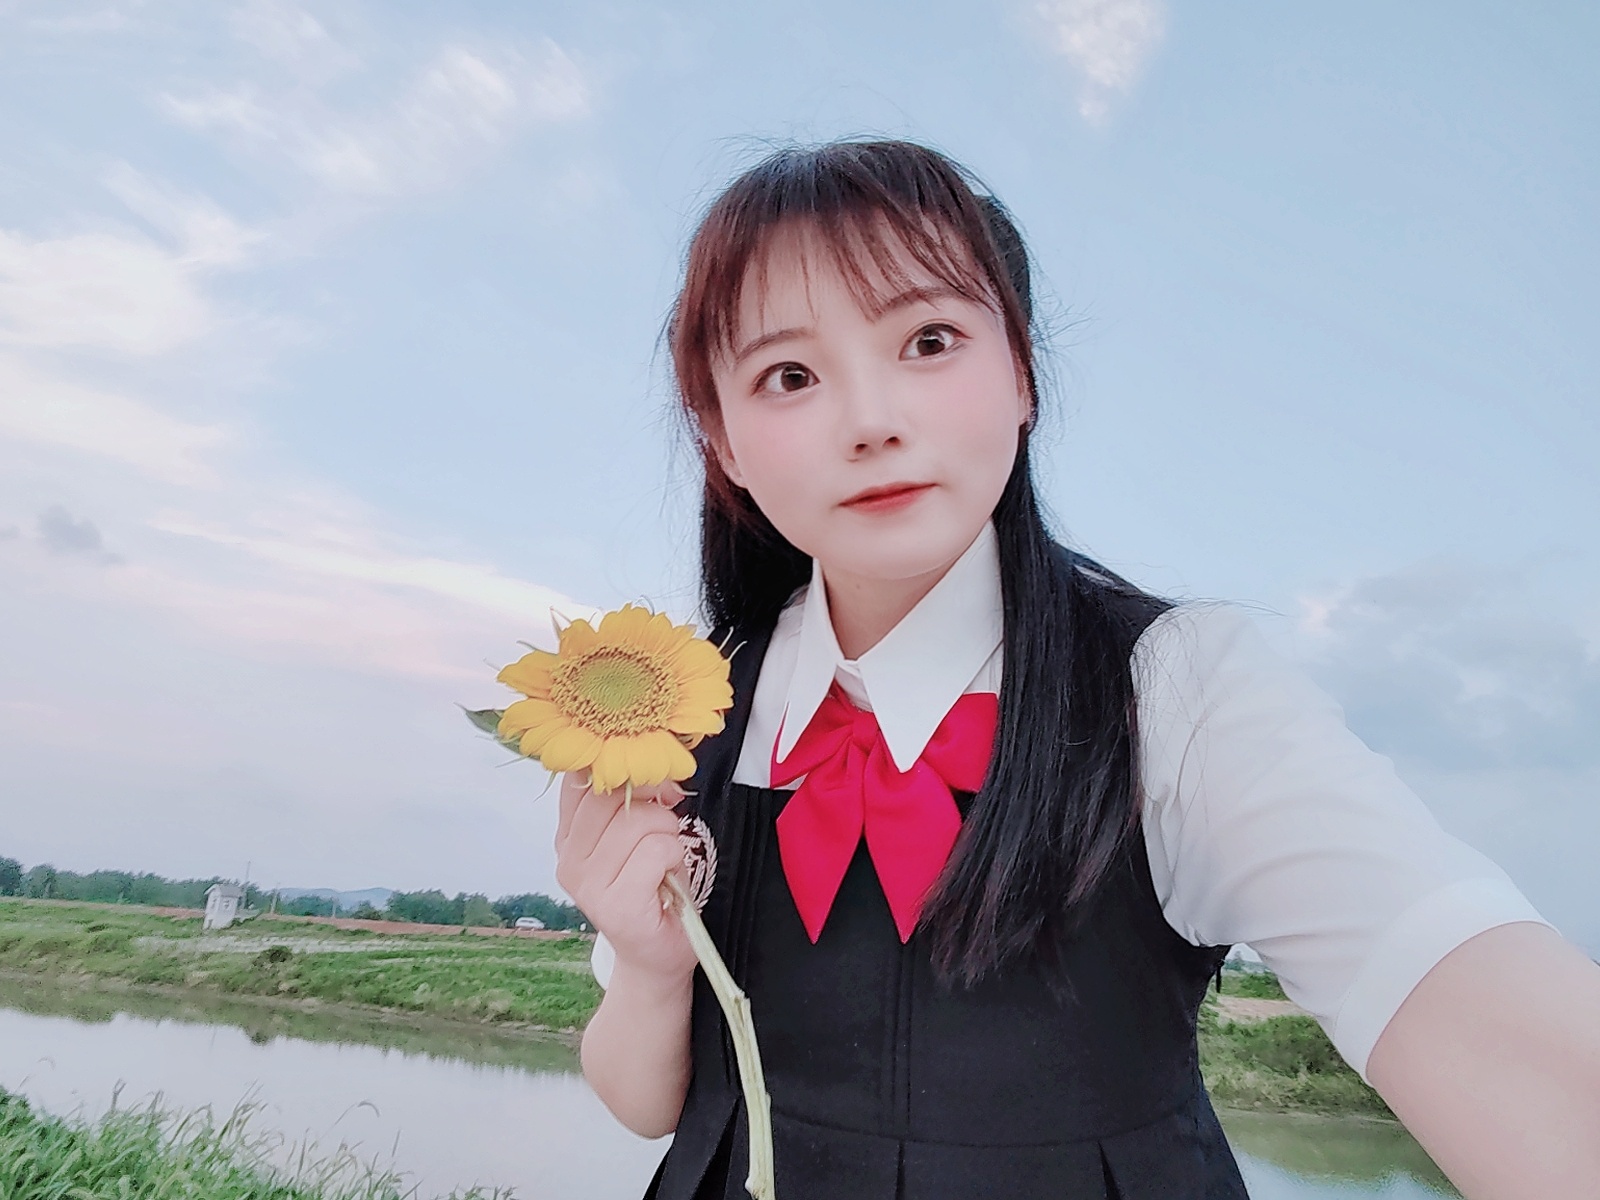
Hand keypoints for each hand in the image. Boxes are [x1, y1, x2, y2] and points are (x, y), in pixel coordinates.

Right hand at [555, 772, 696, 984]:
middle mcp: (569, 858)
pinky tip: (667, 878)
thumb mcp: (635, 835)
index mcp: (568, 836)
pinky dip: (673, 856)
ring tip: (664, 862)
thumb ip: (633, 801)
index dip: (625, 771)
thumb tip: (655, 769)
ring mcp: (588, 884)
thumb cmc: (652, 888)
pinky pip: (656, 850)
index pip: (583, 779)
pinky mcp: (617, 904)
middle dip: (653, 804)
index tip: (651, 789)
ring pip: (639, 822)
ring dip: (668, 835)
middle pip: (612, 795)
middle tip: (664, 831)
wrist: (655, 954)